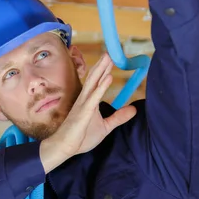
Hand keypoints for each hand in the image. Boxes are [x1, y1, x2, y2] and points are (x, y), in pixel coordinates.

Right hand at [40, 54, 136, 172]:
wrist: (65, 147)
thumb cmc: (81, 137)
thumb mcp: (105, 127)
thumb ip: (118, 117)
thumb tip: (133, 109)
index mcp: (90, 101)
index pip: (98, 82)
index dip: (105, 70)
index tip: (112, 59)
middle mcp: (85, 99)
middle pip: (95, 78)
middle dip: (103, 65)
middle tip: (111, 51)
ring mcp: (83, 104)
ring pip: (93, 83)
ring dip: (102, 70)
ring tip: (109, 57)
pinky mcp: (83, 111)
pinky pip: (94, 97)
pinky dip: (101, 87)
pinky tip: (108, 78)